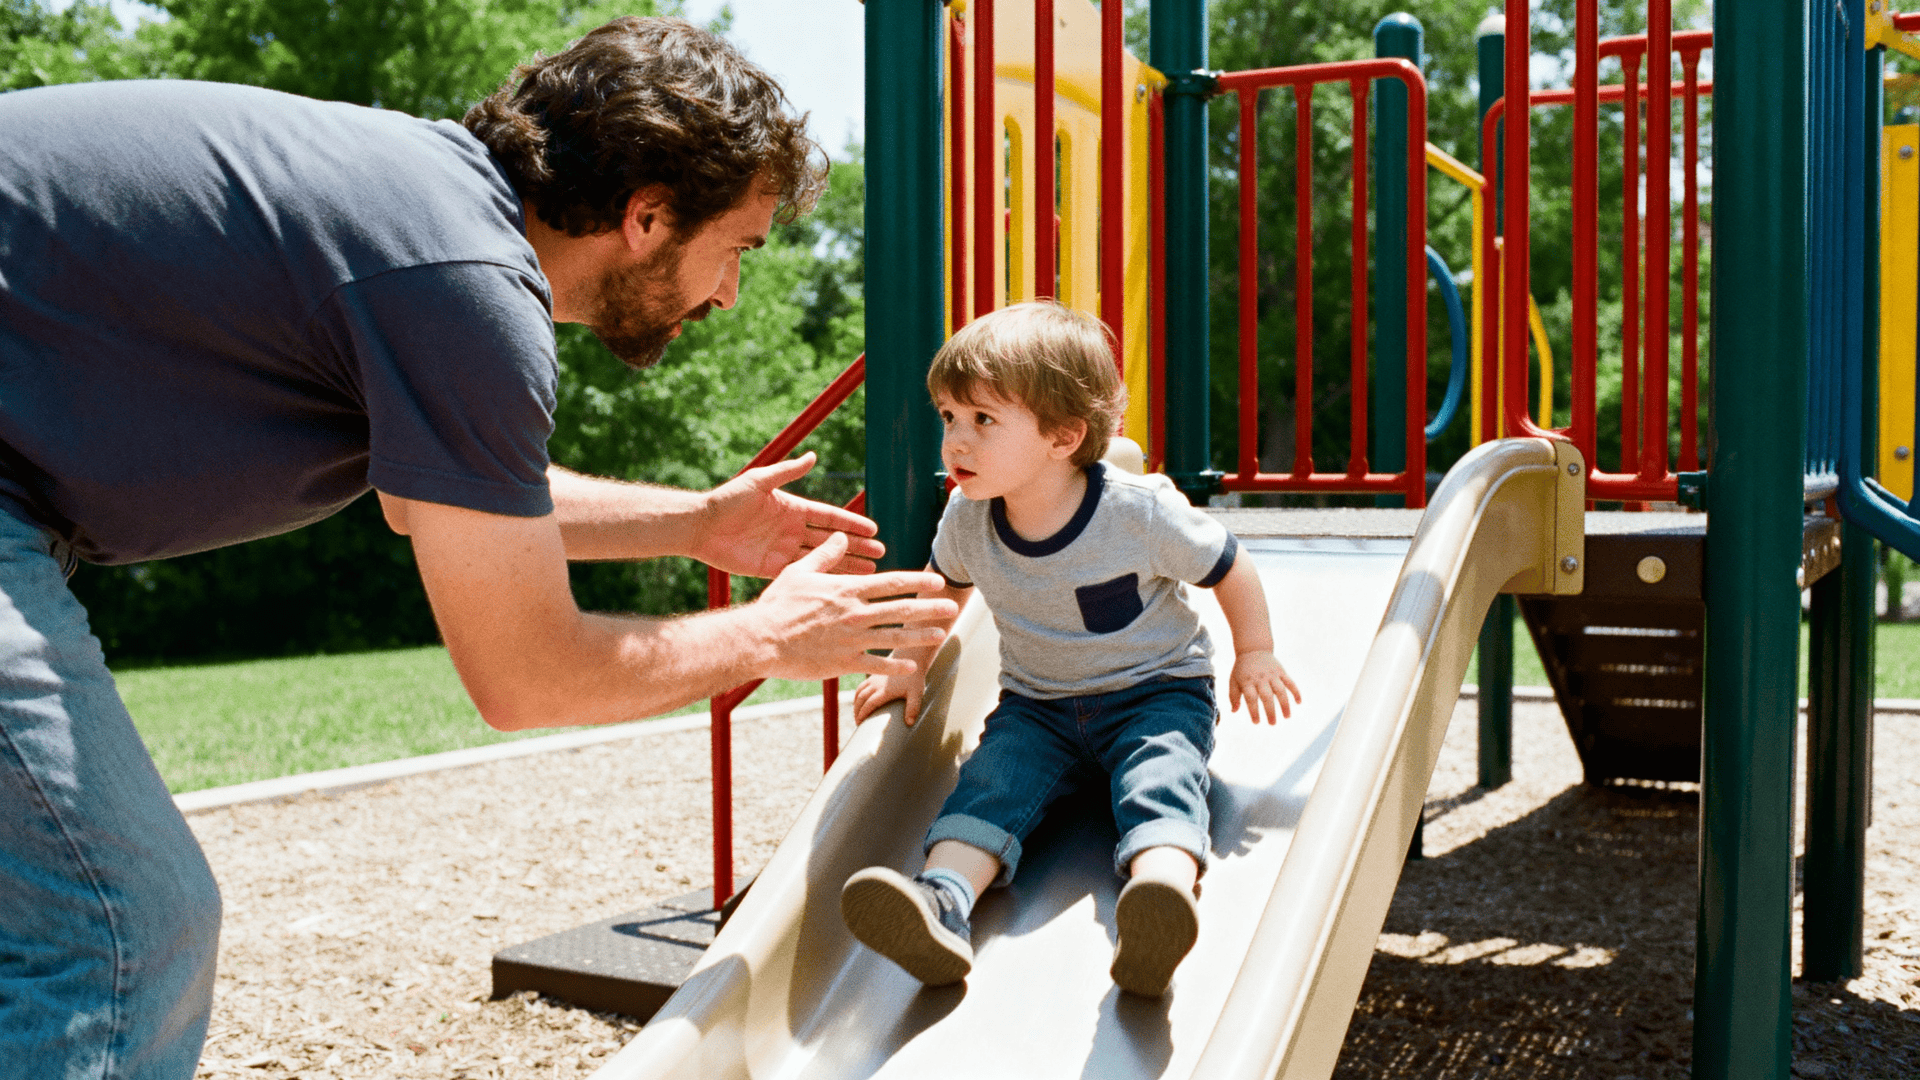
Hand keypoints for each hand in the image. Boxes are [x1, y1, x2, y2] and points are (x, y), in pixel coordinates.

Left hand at [697, 452, 885, 576]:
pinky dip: (820, 578)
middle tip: (881, 554)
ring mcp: (783, 550)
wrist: (700, 526)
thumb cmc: (727, 499)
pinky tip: (838, 583)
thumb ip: (787, 472)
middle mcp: (792, 530)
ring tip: (869, 571)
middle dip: (856, 547)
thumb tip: (813, 456)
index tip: (874, 529)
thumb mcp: (759, 481)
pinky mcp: (771, 568)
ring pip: (821, 559)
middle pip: (831, 540)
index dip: (852, 523)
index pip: (829, 517)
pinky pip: (801, 574)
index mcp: (793, 508)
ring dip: (845, 564)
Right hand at [751, 532, 957, 680]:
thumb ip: (825, 555)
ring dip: (921, 635)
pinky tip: (912, 665)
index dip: (918, 581)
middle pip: (901, 609)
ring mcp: (852, 639)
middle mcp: (855, 613)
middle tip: (951, 607)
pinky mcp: (844, 662)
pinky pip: (876, 664)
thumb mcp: (800, 571)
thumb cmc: (777, 604)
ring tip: (941, 634)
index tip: (937, 581)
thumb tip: (840, 536)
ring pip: (895, 637)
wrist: (761, 639)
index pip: (892, 582)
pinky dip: (895, 665)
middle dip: (929, 608)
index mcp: (847, 589)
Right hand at [853, 670, 929, 725]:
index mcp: (884, 690)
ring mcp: (873, 678)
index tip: (860, 725)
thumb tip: (909, 723)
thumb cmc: (915, 678)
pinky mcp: (874, 675)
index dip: (862, 715)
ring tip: (857, 714)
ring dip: (856, 704)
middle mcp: (876, 684)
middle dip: (857, 711)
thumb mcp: (916, 694)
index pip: (869, 704)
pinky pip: (861, 686)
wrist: (912, 657)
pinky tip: (860, 702)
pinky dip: (858, 695)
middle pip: (861, 699)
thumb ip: (913, 708)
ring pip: (858, 692)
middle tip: (858, 723)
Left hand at [1229, 650, 1301, 724]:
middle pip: (1267, 696)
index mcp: (1247, 681)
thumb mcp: (1233, 680)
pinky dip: (1296, 691)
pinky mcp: (1281, 671)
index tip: (1256, 722)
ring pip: (1280, 691)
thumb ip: (1233, 696)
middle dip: (1270, 711)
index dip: (1254, 711)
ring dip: (1285, 704)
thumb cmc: (1242, 669)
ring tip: (1287, 716)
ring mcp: (1272, 675)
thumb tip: (1234, 711)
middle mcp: (1260, 678)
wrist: (1253, 649)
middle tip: (1272, 723)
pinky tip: (1299, 702)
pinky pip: (1290, 682)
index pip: (1251, 698)